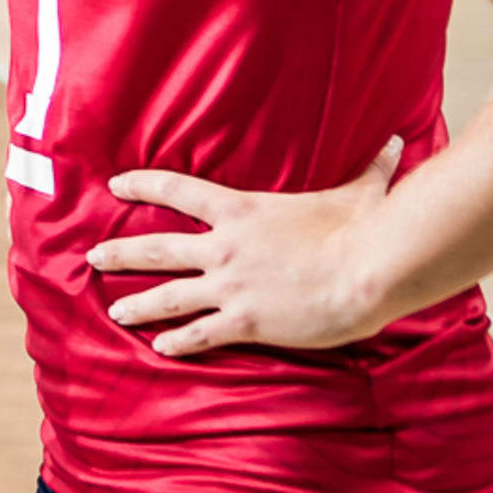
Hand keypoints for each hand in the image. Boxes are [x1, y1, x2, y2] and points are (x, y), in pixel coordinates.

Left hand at [88, 138, 400, 353]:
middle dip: (120, 252)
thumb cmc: (364, 230)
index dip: (143, 185)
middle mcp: (225, 248)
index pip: (178, 191)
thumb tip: (400, 144)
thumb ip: (372, 168)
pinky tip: (160, 348)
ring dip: (138, 303)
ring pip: (168, 295)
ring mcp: (231, 286)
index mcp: (241, 212)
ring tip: (114, 309)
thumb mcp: (361, 193)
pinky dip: (178, 342)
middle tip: (91, 255)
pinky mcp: (247, 321)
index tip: (115, 184)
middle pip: (156, 248)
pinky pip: (201, 334)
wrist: (369, 271)